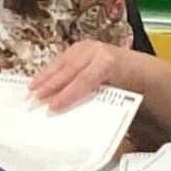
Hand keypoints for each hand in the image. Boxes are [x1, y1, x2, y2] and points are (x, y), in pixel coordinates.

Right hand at [29, 38, 144, 111]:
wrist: (140, 68)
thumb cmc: (130, 87)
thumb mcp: (122, 97)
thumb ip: (104, 105)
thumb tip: (81, 123)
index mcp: (108, 63)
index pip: (84, 79)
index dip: (68, 94)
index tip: (53, 107)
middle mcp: (96, 51)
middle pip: (69, 69)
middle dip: (51, 84)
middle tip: (35, 99)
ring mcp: (87, 46)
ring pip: (62, 62)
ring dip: (45, 76)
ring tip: (30, 90)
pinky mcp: (79, 47)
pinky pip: (61, 59)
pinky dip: (48, 71)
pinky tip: (38, 80)